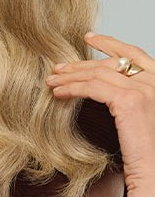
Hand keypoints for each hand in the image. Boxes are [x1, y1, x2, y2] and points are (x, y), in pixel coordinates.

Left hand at [45, 32, 154, 196]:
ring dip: (71, 76)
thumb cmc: (148, 158)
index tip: (89, 37)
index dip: (111, 43)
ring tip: (51, 81)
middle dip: (82, 63)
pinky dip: (71, 88)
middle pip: (111, 62)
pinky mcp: (129, 101)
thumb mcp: (140, 121)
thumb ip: (128, 101)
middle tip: (59, 67)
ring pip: (98, 73)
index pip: (135, 54)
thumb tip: (103, 91)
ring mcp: (144, 89)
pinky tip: (58, 93)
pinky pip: (92, 87)